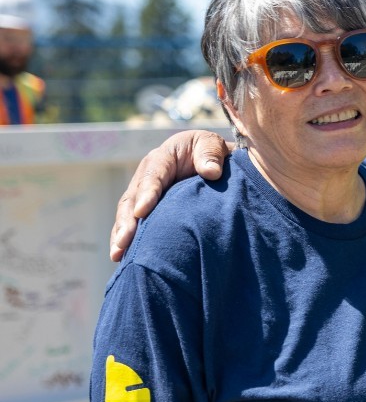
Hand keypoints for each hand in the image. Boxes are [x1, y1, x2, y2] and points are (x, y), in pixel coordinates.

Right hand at [110, 131, 232, 260]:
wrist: (210, 161)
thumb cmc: (210, 151)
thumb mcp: (212, 144)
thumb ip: (211, 154)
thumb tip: (211, 172)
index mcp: (162, 158)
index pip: (153, 176)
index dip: (147, 193)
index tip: (142, 212)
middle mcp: (146, 176)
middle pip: (132, 198)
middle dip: (126, 221)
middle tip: (123, 242)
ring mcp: (142, 193)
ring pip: (127, 213)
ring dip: (121, 234)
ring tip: (118, 255)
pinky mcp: (144, 208)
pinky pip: (132, 223)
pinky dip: (127, 239)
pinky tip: (122, 257)